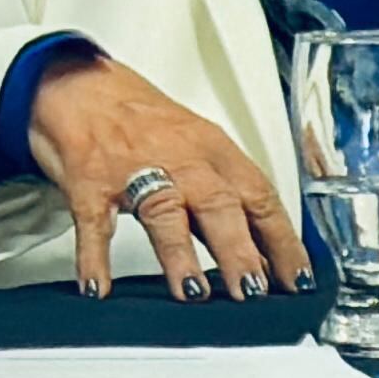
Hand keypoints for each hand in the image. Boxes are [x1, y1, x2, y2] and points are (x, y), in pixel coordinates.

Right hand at [26, 51, 310, 300]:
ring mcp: (134, 171)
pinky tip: (97, 287)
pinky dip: (94, 257)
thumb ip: (225, 202)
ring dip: (181, 255)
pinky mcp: (89, 182)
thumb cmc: (144, 122)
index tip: (297, 278)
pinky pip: (93, 222)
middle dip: (240, 251)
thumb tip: (260, 255)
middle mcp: (181, 160)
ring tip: (194, 292)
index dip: (282, 239)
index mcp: (214, 151)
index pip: (260, 197)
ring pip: (164, 213)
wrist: (81, 85)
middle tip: (254, 291)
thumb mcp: (197, 150)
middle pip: (220, 205)